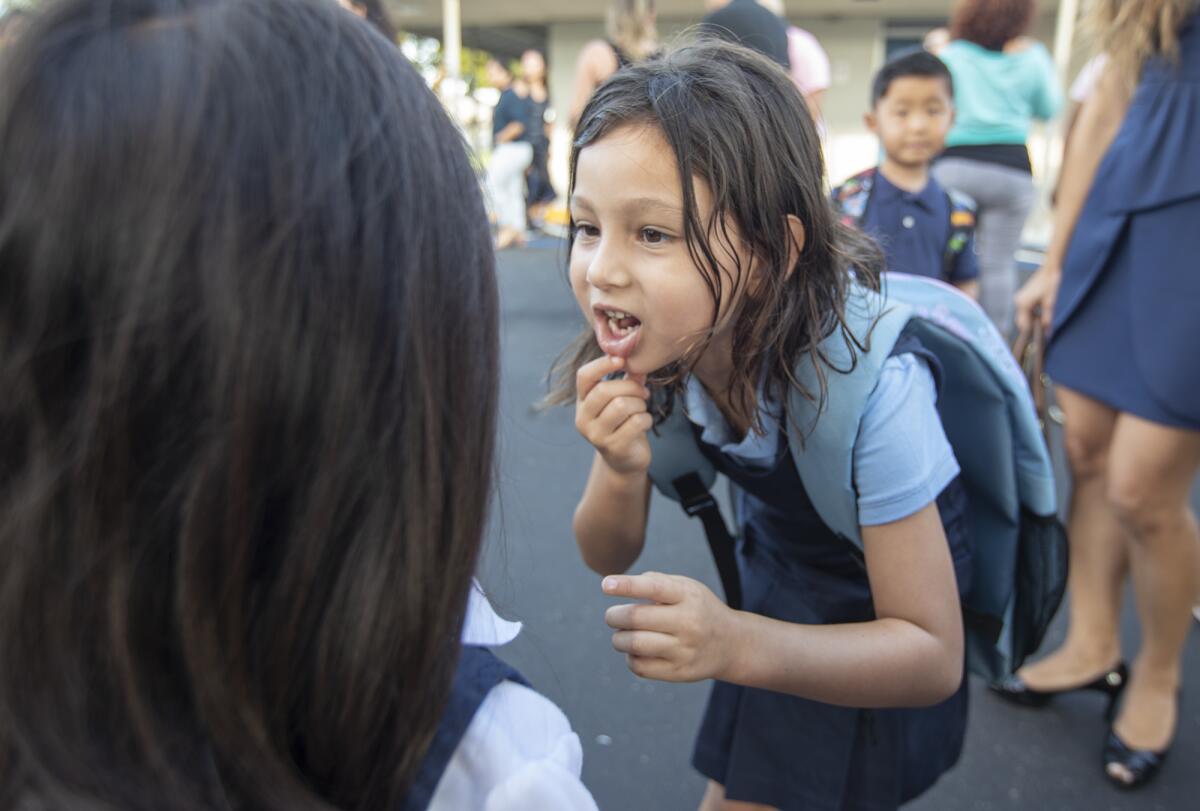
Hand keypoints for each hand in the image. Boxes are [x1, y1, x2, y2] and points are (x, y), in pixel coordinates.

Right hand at [575, 355, 651, 475]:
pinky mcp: (613, 447)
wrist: (624, 461)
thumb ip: (627, 380)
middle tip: (644, 393)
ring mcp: (596, 435)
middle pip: (605, 390)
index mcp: (582, 402)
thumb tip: (637, 362)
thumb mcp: (620, 400)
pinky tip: (644, 423)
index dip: (602, 364)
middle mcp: (583, 419)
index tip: (622, 360)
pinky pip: (635, 422)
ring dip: (639, 404)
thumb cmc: (622, 425)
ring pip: (621, 405)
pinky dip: (646, 419)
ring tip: (642, 409)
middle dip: (631, 387)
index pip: (584, 376)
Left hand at [602, 571, 741, 682]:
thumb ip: (656, 581)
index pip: (654, 587)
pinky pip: (639, 666)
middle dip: (613, 616)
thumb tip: (620, 586)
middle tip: (611, 616)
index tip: (605, 584)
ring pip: (634, 644)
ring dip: (618, 639)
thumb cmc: (698, 609)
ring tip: (622, 634)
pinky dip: (630, 657)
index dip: (627, 585)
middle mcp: (688, 623)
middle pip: (636, 618)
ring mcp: (684, 650)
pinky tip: (636, 651)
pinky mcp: (679, 672)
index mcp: (688, 596)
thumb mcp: (687, 587)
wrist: (731, 644)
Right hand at [1014, 264, 1061, 340]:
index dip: (1029, 333)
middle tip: (1041, 332)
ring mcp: (1020, 298)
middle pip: (1021, 320)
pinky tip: (1040, 314)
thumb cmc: (1050, 284)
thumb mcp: (1050, 303)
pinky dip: (1031, 314)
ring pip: (1023, 315)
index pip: (1022, 324)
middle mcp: (1018, 302)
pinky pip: (1025, 309)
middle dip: (1029, 327)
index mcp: (1022, 304)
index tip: (1035, 340)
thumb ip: (1047, 319)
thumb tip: (1047, 332)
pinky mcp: (1023, 296)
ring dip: (1031, 320)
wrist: (1050, 269)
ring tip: (1042, 323)